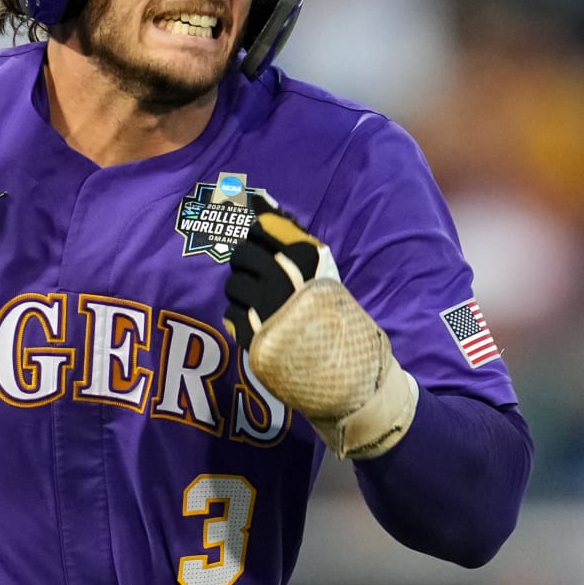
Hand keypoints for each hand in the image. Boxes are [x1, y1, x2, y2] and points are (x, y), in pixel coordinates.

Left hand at [224, 194, 418, 457]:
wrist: (352, 374)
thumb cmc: (343, 322)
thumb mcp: (327, 278)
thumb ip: (298, 250)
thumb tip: (266, 210)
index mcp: (306, 259)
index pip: (263, 228)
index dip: (254, 227)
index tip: (253, 228)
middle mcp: (283, 278)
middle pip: (242, 254)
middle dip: (245, 261)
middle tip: (255, 272)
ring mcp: (266, 307)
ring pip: (233, 285)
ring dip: (241, 290)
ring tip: (259, 301)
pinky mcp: (254, 336)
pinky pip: (231, 315)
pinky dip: (239, 316)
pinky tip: (256, 323)